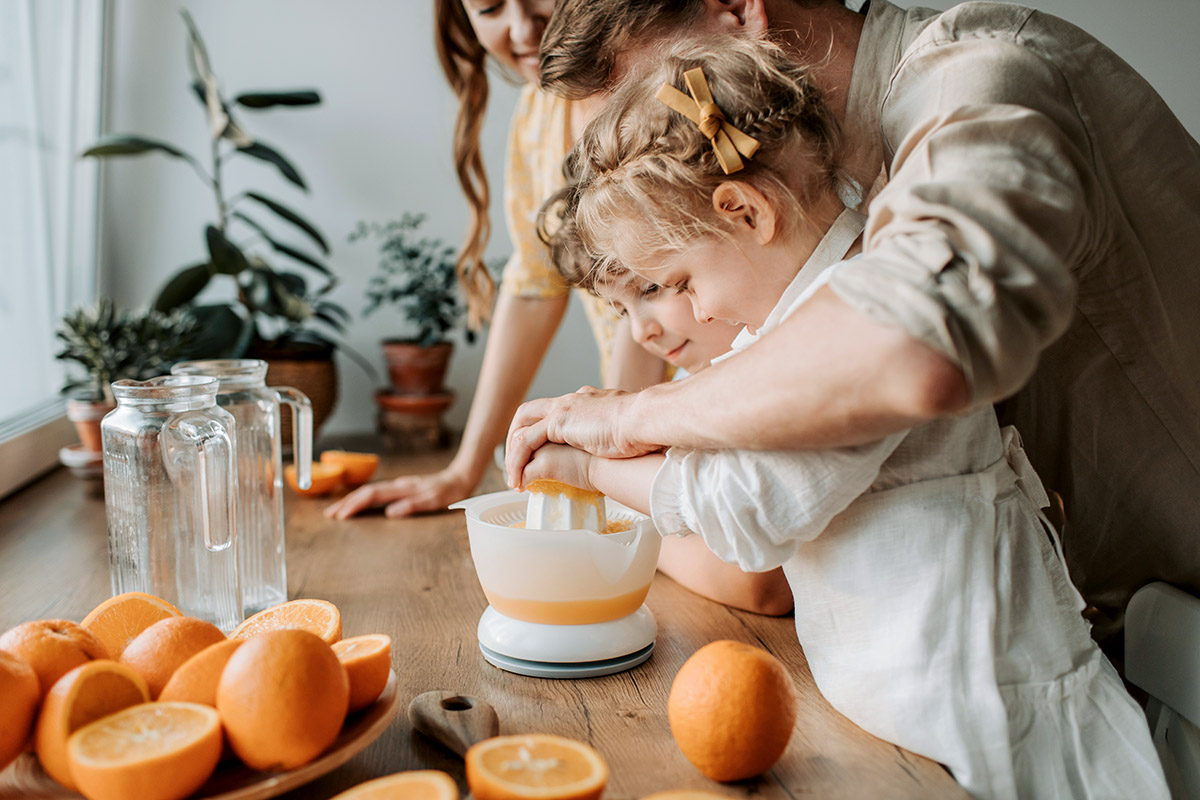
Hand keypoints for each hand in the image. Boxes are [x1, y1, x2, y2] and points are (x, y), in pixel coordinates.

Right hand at [324, 467, 476, 519]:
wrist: (461, 478)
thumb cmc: (450, 492)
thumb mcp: (434, 501)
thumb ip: (413, 506)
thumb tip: (391, 513)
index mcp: (402, 488)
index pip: (372, 495)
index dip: (354, 505)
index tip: (341, 515)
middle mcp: (398, 485)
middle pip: (366, 492)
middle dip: (346, 503)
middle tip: (330, 515)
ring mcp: (399, 486)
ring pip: (370, 492)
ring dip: (353, 500)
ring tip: (338, 511)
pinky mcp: (402, 489)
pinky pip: (377, 494)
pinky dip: (364, 499)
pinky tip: (360, 504)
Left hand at [505, 387, 646, 489]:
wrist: (646, 420)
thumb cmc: (646, 429)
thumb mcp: (629, 430)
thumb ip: (622, 435)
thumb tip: (632, 448)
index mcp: (588, 400)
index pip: (556, 410)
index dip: (542, 429)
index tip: (541, 449)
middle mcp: (572, 400)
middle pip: (529, 412)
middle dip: (517, 436)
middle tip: (515, 461)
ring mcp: (563, 409)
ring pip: (523, 428)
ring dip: (513, 453)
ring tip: (513, 477)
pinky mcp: (558, 422)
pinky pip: (526, 442)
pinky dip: (517, 461)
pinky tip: (519, 480)